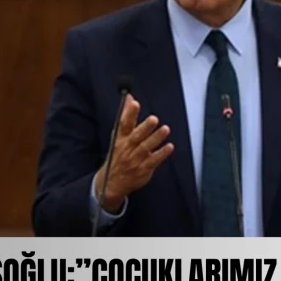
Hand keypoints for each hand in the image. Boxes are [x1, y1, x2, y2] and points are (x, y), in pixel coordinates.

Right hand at [95, 94, 173, 211]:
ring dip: (155, 138)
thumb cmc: (118, 155)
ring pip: (145, 148)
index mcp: (120, 139)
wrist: (111, 183)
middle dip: (144, 127)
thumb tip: (130, 97)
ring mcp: (135, 159)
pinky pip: (153, 161)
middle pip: (136, 136)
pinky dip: (161, 154)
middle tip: (154, 119)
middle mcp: (127, 148)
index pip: (124, 124)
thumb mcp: (119, 136)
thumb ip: (126, 116)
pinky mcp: (143, 169)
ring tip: (165, 129)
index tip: (134, 103)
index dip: (129, 113)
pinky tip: (169, 146)